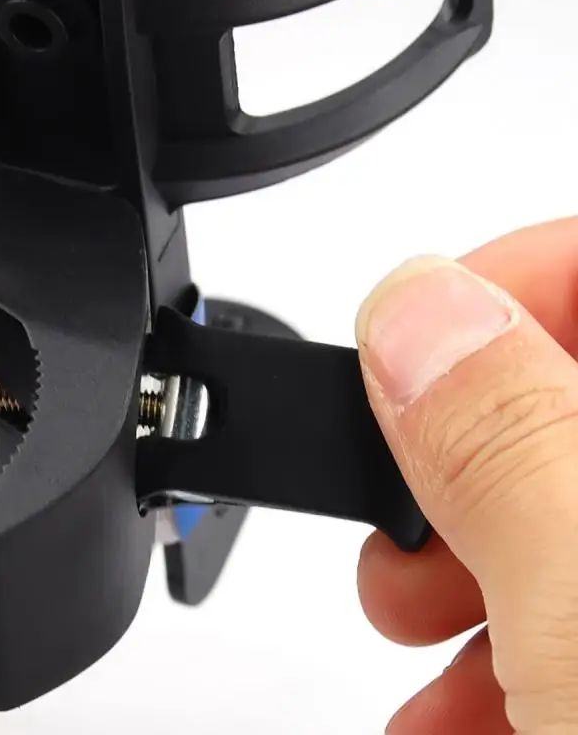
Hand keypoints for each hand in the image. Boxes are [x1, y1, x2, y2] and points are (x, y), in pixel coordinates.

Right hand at [355, 218, 577, 733]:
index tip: (408, 346)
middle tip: (407, 519)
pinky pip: (571, 604)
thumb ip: (506, 447)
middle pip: (564, 392)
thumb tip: (417, 306)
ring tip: (413, 633)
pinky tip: (460, 711)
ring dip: (458, 556)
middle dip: (454, 443)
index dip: (506, 278)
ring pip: (555, 500)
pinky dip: (499, 641)